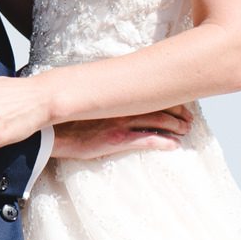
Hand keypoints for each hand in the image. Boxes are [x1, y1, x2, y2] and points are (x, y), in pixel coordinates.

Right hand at [52, 106, 194, 160]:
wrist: (51, 128)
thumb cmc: (67, 117)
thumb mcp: (89, 102)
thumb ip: (104, 98)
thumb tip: (113, 95)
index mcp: (117, 96)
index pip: (150, 93)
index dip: (168, 98)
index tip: (179, 103)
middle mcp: (123, 106)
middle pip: (160, 106)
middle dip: (178, 113)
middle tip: (189, 119)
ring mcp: (121, 122)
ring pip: (159, 122)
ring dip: (176, 127)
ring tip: (186, 131)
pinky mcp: (117, 139)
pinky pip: (147, 140)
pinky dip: (164, 142)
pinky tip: (174, 145)